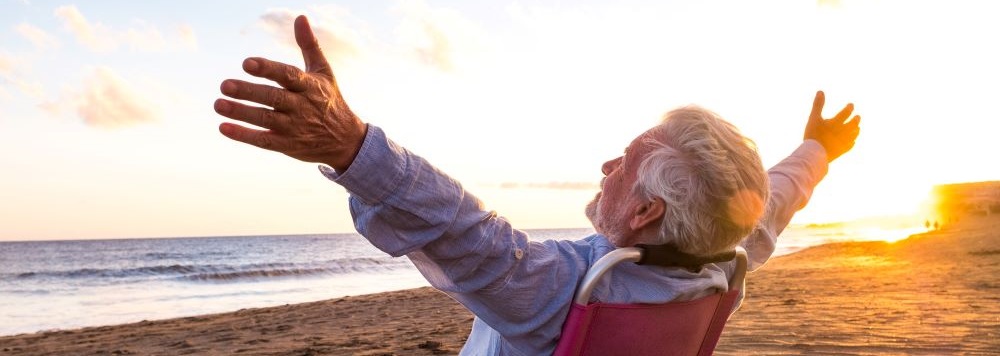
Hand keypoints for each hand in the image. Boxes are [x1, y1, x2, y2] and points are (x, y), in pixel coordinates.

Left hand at [214, 15, 366, 170]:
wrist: (346, 140)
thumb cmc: (330, 100)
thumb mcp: (324, 72)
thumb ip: (309, 45)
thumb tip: (301, 17)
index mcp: (309, 86)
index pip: (287, 76)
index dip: (268, 69)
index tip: (247, 63)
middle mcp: (302, 106)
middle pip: (273, 98)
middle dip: (248, 92)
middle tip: (224, 85)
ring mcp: (294, 128)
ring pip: (265, 119)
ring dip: (241, 113)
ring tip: (218, 104)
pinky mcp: (288, 145)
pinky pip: (264, 141)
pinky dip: (244, 135)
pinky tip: (224, 128)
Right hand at [803, 91, 860, 161]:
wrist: (815, 153)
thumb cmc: (813, 135)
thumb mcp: (813, 118)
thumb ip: (818, 104)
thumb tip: (820, 91)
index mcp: (837, 122)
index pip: (846, 113)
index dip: (849, 108)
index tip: (851, 105)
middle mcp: (843, 131)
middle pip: (853, 124)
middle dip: (856, 120)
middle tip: (858, 117)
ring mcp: (844, 142)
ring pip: (854, 135)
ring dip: (856, 130)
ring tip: (857, 128)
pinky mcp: (842, 151)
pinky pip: (850, 145)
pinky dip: (852, 142)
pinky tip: (852, 141)